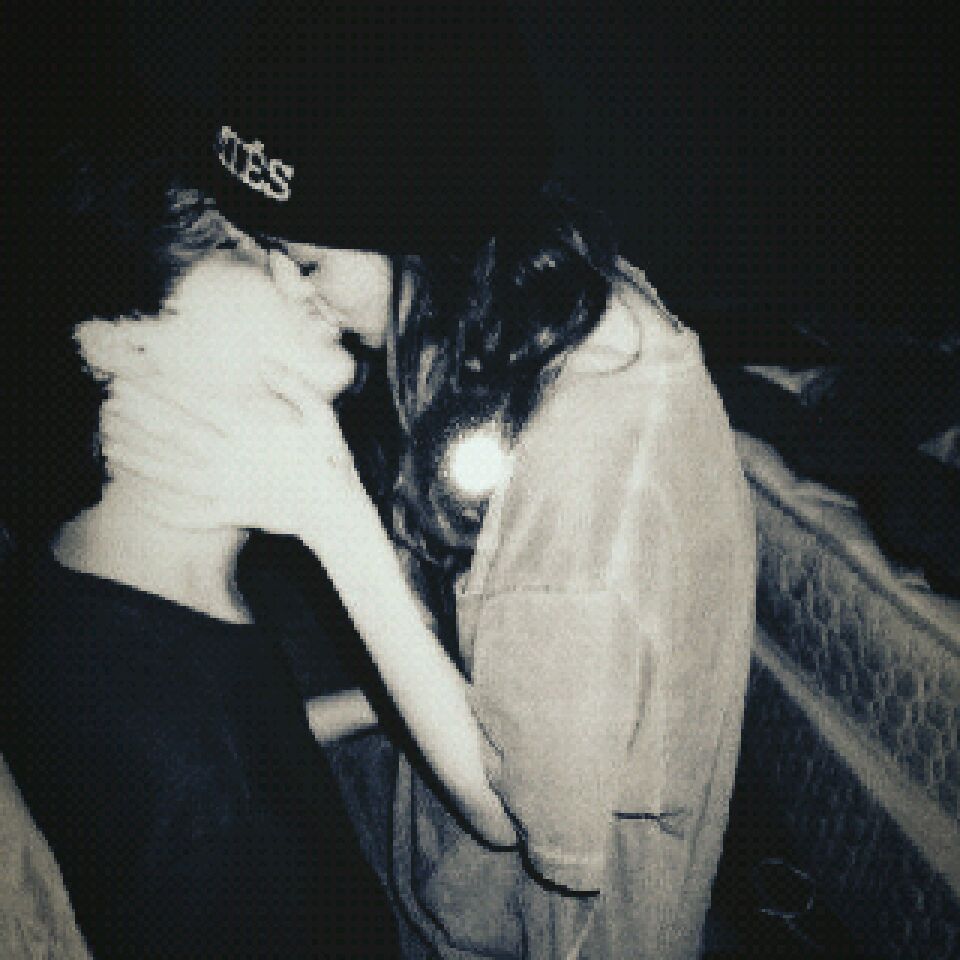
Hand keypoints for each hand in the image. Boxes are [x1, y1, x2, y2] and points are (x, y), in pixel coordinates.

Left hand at [99, 360, 363, 535]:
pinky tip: (139, 500)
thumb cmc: (329, 460)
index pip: (198, 404)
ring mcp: (229, 487)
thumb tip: (263, 363)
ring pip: (173, 472)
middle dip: (140, 418)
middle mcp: (233, 457)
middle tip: (108, 405)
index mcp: (252, 429)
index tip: (138, 378)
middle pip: (176, 434)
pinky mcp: (231, 513)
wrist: (336, 512)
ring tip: (108, 446)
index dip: (164, 390)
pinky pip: (191, 513)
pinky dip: (165, 508)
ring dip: (139, 459)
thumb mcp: (322, 414)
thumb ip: (292, 385)